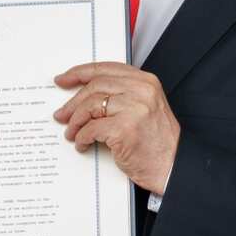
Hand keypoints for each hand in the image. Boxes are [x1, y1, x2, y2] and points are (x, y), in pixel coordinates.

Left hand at [54, 62, 179, 193]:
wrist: (173, 166)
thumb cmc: (157, 141)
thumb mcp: (145, 107)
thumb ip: (122, 94)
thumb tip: (84, 95)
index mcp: (145, 81)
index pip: (105, 69)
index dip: (80, 73)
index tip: (63, 79)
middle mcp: (141, 91)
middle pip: (94, 87)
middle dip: (73, 102)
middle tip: (61, 114)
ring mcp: (133, 109)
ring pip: (90, 106)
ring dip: (75, 121)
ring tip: (71, 132)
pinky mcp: (124, 129)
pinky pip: (91, 129)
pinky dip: (82, 137)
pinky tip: (82, 144)